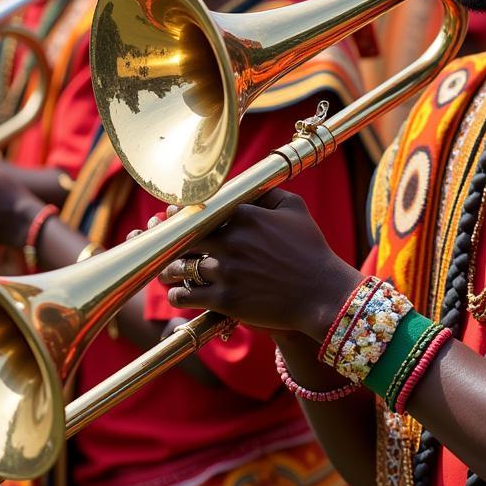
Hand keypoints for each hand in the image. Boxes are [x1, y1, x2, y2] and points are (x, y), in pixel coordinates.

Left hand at [153, 190, 362, 340]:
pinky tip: (178, 293)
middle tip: (161, 243)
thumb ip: (266, 192)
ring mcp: (227, 271)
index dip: (181, 214)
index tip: (172, 217)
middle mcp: (232, 240)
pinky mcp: (226, 300)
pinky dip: (178, 294)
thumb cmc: (311, 250)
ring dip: (168, 269)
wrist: (323, 294)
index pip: (200, 209)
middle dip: (169, 240)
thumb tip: (244, 186)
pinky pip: (187, 295)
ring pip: (179, 266)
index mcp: (245, 215)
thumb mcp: (295, 209)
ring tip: (167, 271)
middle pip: (184, 236)